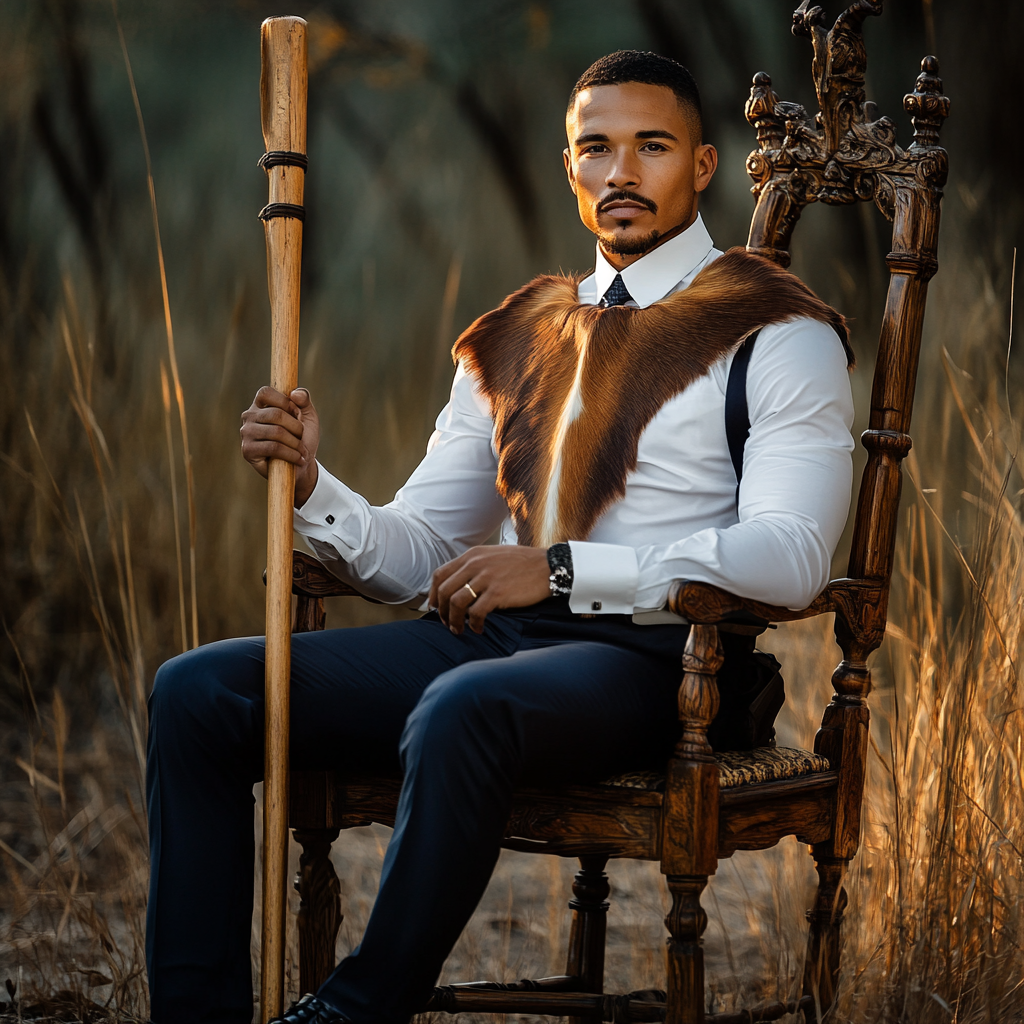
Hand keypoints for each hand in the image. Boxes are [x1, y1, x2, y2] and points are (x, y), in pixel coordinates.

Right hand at [240, 386, 320, 506]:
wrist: (302, 466)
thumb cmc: (303, 438)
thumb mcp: (308, 416)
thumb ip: (304, 400)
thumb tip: (294, 393)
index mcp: (260, 404)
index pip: (265, 392)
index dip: (285, 402)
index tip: (297, 415)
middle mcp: (249, 416)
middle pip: (276, 414)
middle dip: (296, 427)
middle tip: (302, 438)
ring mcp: (247, 433)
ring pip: (276, 432)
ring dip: (296, 443)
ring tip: (302, 450)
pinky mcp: (248, 450)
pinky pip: (273, 447)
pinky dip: (291, 454)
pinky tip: (298, 459)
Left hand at [429, 545, 550, 634]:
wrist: (548, 566)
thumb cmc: (523, 563)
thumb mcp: (493, 555)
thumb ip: (474, 565)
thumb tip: (459, 583)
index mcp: (472, 555)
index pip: (440, 574)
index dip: (433, 593)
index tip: (435, 607)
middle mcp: (475, 564)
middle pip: (444, 590)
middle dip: (441, 611)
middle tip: (446, 622)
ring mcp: (486, 578)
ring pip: (455, 603)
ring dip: (453, 620)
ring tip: (459, 629)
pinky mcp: (497, 593)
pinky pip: (475, 613)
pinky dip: (473, 624)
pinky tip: (478, 628)